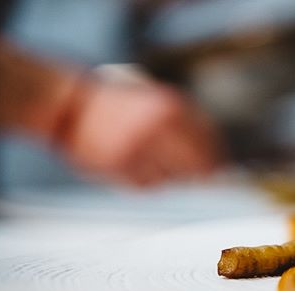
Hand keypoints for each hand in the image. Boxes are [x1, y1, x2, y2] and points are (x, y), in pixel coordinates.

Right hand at [57, 80, 223, 186]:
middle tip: (201, 179)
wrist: (71, 107)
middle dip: (200, 174)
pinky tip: (139, 166)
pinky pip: (150, 186)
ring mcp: (137, 151)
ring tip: (157, 162)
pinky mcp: (120, 169)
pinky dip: (150, 181)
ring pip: (173, 179)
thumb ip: (186, 122)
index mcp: (169, 109)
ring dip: (173, 177)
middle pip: (195, 167)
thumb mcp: (156, 99)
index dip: (218, 158)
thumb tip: (214, 152)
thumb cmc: (117, 103)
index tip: (223, 168)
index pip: (208, 142)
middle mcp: (156, 130)